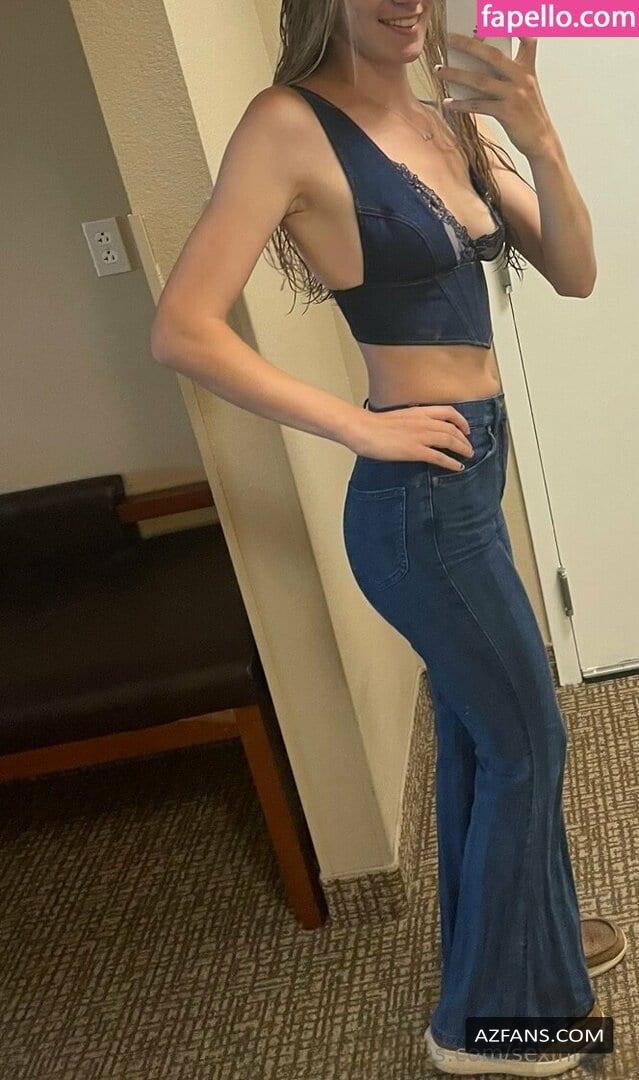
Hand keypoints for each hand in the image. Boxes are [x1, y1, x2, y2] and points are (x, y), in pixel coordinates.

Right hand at [349, 405, 473, 469]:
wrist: (363, 429)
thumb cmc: (374, 425)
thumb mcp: (399, 417)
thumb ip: (412, 421)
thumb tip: (419, 428)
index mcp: (420, 412)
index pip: (449, 412)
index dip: (461, 421)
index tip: (466, 429)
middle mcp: (424, 422)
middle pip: (453, 429)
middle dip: (464, 439)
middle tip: (469, 448)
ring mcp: (420, 436)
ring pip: (450, 441)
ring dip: (462, 449)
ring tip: (468, 456)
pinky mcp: (415, 450)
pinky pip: (439, 457)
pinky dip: (451, 462)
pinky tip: (457, 467)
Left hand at [435, 32, 555, 157]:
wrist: (540, 140)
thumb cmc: (528, 113)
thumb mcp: (524, 88)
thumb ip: (506, 75)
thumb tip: (475, 68)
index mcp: (527, 68)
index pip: (527, 40)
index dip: (517, 25)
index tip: (501, 15)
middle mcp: (522, 78)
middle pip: (492, 55)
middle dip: (468, 45)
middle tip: (449, 39)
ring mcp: (514, 95)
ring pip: (480, 80)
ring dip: (456, 75)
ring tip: (439, 71)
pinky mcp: (506, 113)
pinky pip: (478, 105)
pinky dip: (461, 104)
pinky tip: (448, 103)